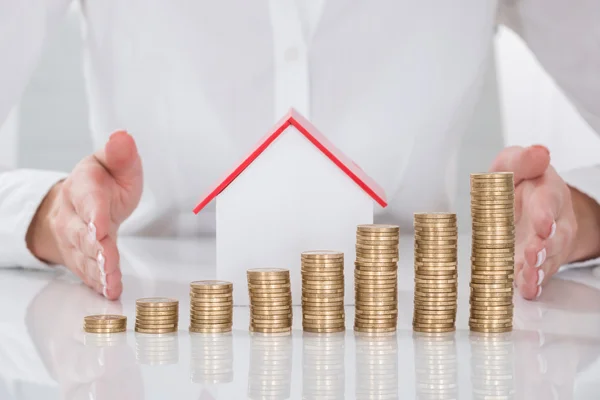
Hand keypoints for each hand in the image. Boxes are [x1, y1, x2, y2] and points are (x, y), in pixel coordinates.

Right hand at [27, 131, 142, 298]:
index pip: (88, 201)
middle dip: (96, 250)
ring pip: (84, 256)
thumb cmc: (104, 183)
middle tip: (107, 262)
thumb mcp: (115, 164)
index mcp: (82, 186)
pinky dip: (97, 283)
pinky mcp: (78, 258)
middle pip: (83, 234)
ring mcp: (72, 238)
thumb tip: (123, 138)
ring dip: (98, 271)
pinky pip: (86, 271)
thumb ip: (120, 155)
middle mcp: (71, 215)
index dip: (94, 216)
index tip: (100, 228)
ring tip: (110, 282)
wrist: (78, 203)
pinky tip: (109, 291)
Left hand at [489, 145, 575, 299]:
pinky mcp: (537, 261)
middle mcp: (552, 220)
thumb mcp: (513, 164)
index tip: (542, 225)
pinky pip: (538, 274)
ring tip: (529, 274)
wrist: (526, 205)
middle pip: (554, 235)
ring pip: (548, 258)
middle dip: (545, 246)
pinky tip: (527, 290)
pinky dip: (532, 283)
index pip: (548, 201)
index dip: (545, 214)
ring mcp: (547, 243)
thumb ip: (521, 160)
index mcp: (546, 192)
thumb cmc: (518, 183)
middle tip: (534, 253)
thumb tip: (538, 152)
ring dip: (539, 268)